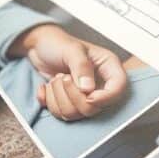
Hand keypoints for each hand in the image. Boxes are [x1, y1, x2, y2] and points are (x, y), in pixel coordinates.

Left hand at [9, 24, 127, 118]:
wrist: (39, 46)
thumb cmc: (58, 43)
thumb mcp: (72, 50)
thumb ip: (82, 67)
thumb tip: (87, 89)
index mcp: (108, 68)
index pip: (118, 88)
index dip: (106, 97)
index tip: (88, 96)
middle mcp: (99, 85)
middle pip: (93, 108)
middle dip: (72, 95)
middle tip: (63, 77)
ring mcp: (84, 96)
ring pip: (74, 113)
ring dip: (58, 97)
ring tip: (56, 79)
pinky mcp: (68, 103)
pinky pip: (60, 114)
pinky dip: (48, 101)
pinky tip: (47, 87)